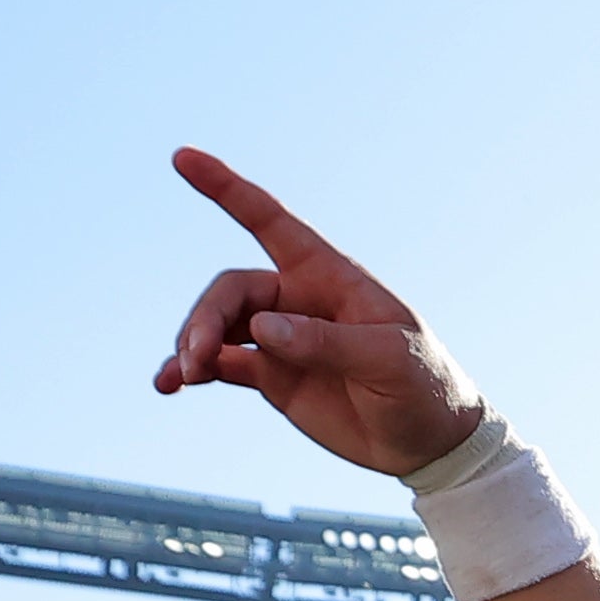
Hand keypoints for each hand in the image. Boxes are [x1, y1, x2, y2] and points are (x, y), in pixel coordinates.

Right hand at [153, 149, 491, 477]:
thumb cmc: (423, 385)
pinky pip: (220, 364)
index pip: (271, 222)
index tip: (184, 158)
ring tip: (183, 376)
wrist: (430, 441)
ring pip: (219, 326)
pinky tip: (169, 385)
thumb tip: (263, 327)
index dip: (227, 188)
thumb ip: (327, 342)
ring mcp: (281, 338)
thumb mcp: (388, 360)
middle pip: (232, 290)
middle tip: (197, 356)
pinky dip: (191, 371)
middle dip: (207, 317)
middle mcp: (298, 299)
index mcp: (330, 276)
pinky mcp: (271, 376)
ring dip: (194, 344)